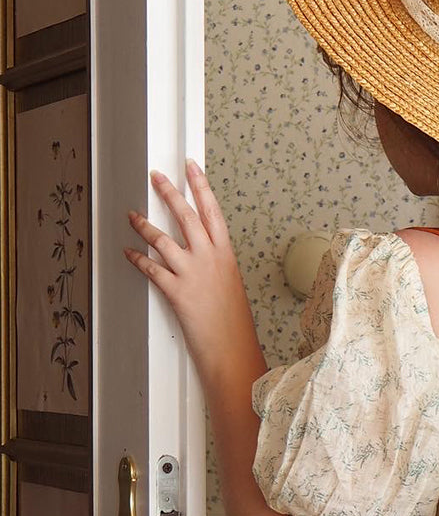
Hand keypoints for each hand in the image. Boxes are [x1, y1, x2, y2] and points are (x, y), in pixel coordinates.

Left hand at [125, 160, 258, 382]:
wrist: (232, 349)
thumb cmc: (233, 323)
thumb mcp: (230, 286)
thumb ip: (215, 265)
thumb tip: (203, 255)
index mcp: (225, 255)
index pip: (212, 211)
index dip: (201, 186)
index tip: (192, 167)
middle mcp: (210, 259)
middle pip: (187, 216)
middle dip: (169, 192)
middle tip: (156, 176)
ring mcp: (193, 274)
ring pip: (163, 240)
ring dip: (144, 226)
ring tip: (132, 215)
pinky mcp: (177, 292)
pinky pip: (151, 269)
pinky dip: (137, 259)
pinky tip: (128, 252)